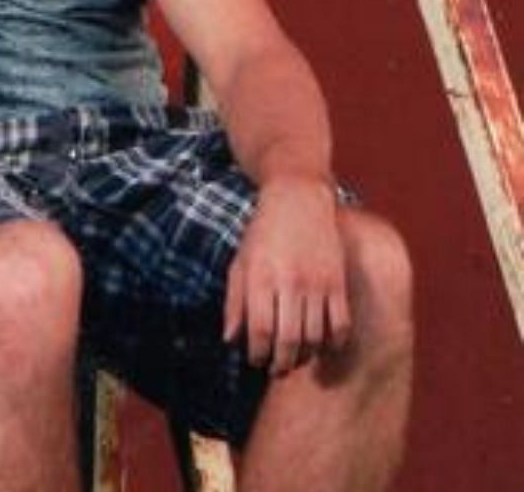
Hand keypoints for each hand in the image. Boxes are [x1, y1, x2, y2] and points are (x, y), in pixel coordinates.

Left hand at [223, 174, 351, 375]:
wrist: (298, 201)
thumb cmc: (262, 235)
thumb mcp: (240, 263)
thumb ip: (234, 302)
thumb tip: (230, 340)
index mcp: (260, 278)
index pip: (259, 331)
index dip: (256, 354)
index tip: (254, 361)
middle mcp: (289, 283)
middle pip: (289, 340)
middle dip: (281, 364)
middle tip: (275, 369)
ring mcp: (317, 283)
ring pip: (315, 337)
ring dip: (305, 357)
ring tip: (296, 359)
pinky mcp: (338, 282)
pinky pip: (341, 324)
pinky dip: (333, 343)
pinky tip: (323, 347)